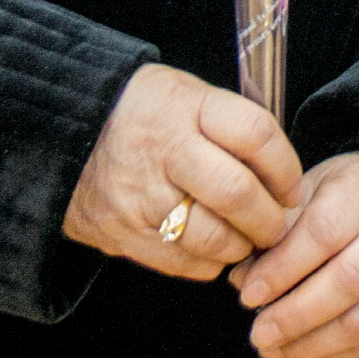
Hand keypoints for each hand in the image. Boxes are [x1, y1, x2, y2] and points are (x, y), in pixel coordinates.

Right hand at [62, 62, 301, 280]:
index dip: (286, 168)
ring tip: (245, 238)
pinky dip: (209, 263)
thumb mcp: (187, 94)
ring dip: (241, 246)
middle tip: (277, 225)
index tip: (292, 187)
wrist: (67, 136)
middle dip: (270, 219)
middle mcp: (164, 150)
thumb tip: (283, 177)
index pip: (255, 135)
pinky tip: (211, 247)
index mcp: (186, 107)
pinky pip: (184, 263)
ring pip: (213, 238)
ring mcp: (141, 196)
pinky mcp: (124, 234)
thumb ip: (232, 126)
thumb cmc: (146, 114)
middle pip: (236, 194)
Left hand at [239, 150, 358, 357]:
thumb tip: (242, 279)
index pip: (324, 232)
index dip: (282, 268)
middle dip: (296, 315)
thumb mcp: (308, 191)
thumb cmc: (342, 197)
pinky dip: (329, 357)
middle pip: (350, 282)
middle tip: (257, 333)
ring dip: (309, 344)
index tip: (248, 294)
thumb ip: (275, 232)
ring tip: (270, 348)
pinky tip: (298, 352)